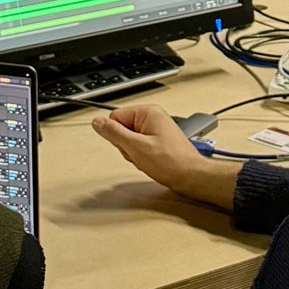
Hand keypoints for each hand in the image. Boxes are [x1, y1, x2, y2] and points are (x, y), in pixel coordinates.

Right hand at [92, 102, 239, 210]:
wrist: (190, 176)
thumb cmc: (171, 162)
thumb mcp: (136, 147)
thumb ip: (114, 133)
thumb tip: (97, 122)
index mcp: (148, 112)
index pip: (115, 117)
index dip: (117, 135)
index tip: (129, 145)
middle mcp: (152, 117)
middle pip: (122, 128)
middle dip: (126, 145)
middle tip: (141, 154)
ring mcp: (156, 129)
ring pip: (129, 139)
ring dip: (133, 152)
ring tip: (148, 159)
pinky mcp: (158, 140)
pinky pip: (139, 146)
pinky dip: (141, 156)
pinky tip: (151, 161)